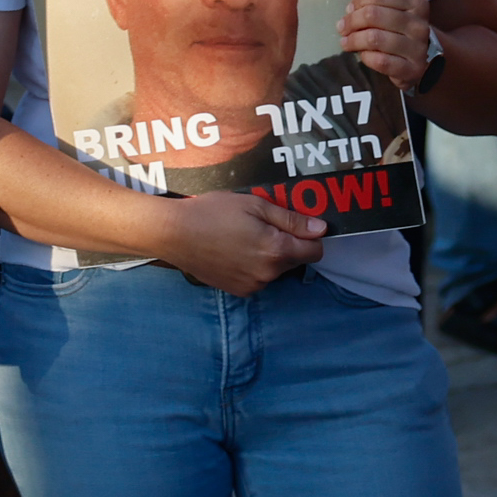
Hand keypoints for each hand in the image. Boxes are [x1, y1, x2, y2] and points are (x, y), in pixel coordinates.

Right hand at [155, 192, 327, 294]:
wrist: (175, 234)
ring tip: (242, 237)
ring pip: (275, 270)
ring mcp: (254, 285)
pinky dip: (253, 267)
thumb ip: (290, 219)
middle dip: (286, 244)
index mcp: (277, 249)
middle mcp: (269, 273)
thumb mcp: (254, 205)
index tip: (295, 225)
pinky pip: (258, 278)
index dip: (310, 236)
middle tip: (260, 225)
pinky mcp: (239, 291)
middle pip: (295, 260)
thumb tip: (321, 229)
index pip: (315, 250)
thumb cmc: (212, 212)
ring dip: (269, 256)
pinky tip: (233, 252)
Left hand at [339, 0, 433, 90]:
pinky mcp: (412, 69)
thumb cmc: (403, 25)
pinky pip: (381, 61)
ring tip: (345, 41)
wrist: (426, 58)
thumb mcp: (399, 1)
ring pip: (375, 38)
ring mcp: (418, 48)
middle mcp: (420, 24)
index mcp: (416, 2)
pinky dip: (366, 57)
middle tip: (341, 27)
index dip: (358, 1)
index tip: (349, 9)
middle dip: (351, 21)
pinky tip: (362, 55)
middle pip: (373, 15)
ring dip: (353, 40)